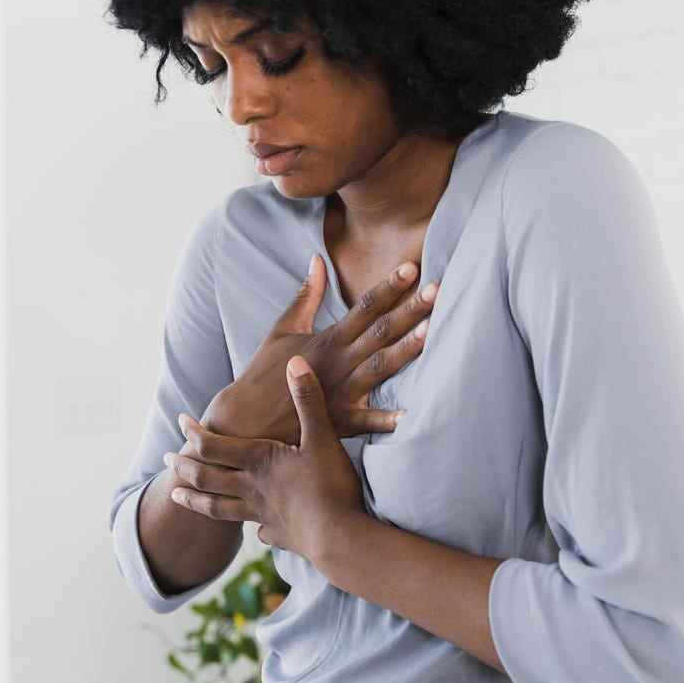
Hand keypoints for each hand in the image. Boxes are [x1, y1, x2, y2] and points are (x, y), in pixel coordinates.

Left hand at [166, 356, 363, 565]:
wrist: (340, 538)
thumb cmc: (330, 485)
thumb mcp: (322, 437)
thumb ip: (308, 400)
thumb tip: (295, 362)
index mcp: (258, 461)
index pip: (212, 445)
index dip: (193, 432)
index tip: (181, 420)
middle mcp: (252, 489)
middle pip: (206, 478)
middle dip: (184, 466)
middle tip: (167, 459)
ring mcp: (263, 515)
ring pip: (218, 508)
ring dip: (194, 500)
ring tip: (176, 496)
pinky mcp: (280, 535)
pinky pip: (260, 530)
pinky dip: (254, 527)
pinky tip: (256, 529)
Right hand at [203, 253, 437, 444]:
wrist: (244, 418)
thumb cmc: (265, 371)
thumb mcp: (282, 328)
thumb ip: (306, 295)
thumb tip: (318, 260)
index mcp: (328, 339)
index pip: (364, 307)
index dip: (389, 287)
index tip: (412, 268)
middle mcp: (338, 362)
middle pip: (380, 332)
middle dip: (410, 310)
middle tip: (439, 290)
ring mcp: (339, 392)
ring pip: (380, 367)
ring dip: (407, 350)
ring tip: (434, 332)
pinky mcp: (338, 422)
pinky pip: (366, 422)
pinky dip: (386, 420)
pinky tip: (410, 416)